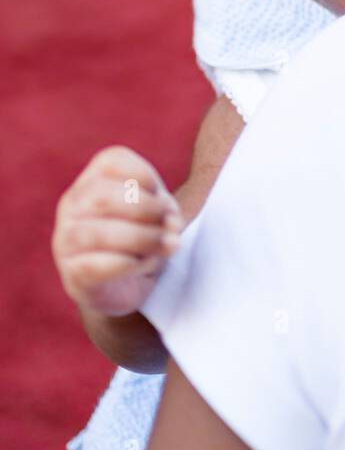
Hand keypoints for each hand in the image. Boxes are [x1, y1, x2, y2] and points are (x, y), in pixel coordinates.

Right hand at [52, 146, 182, 317]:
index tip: (162, 197)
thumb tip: (170, 225)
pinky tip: (143, 266)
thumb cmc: (143, 239)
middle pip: (103, 196)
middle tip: (172, 225)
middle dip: (147, 209)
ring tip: (168, 246)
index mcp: (93, 181)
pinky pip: (96, 267)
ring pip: (99, 233)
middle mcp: (72, 206)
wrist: (126, 287)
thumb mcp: (158, 214)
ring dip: (144, 238)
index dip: (145, 176)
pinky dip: (129, 264)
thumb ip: (166, 211)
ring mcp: (66, 240)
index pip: (112, 161)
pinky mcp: (72, 275)